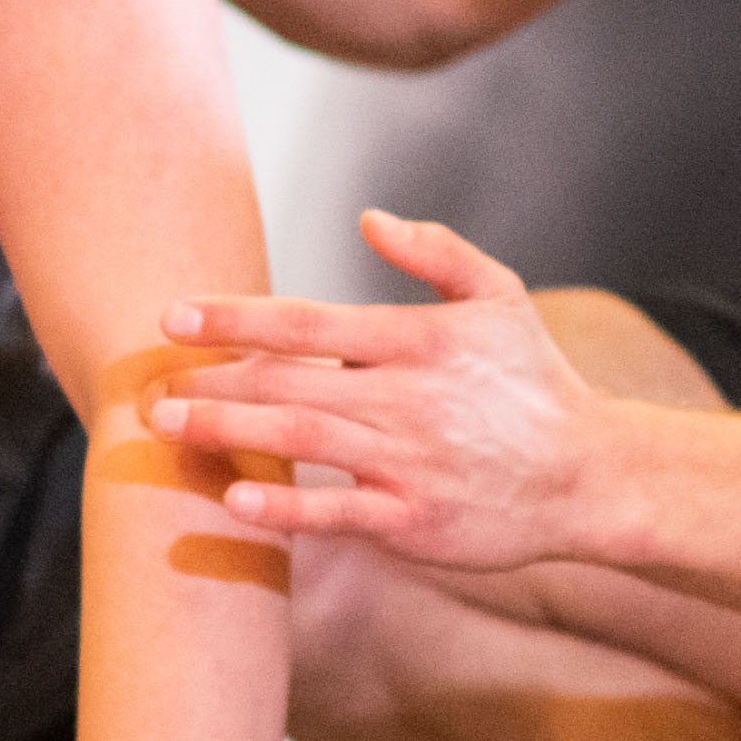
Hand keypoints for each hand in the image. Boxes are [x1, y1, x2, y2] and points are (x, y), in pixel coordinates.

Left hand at [149, 209, 619, 573]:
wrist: (591, 475)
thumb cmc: (536, 383)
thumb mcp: (501, 298)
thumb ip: (435, 253)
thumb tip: (368, 220)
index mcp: (420, 339)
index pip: (308, 322)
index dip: (234, 317)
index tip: (172, 316)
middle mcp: (409, 397)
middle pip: (289, 382)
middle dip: (213, 381)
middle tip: (150, 386)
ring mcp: (411, 461)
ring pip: (303, 439)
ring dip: (229, 432)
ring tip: (169, 427)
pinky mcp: (416, 521)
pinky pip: (340, 511)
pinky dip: (288, 506)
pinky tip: (237, 498)